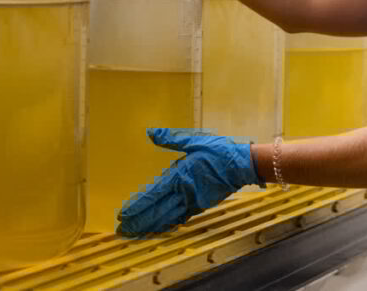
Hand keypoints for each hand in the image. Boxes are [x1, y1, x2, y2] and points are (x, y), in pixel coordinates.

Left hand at [116, 128, 264, 237]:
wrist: (243, 165)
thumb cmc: (219, 151)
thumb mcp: (194, 140)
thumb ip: (171, 139)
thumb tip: (150, 133)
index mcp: (179, 176)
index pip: (153, 195)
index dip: (138, 206)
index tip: (124, 214)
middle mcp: (184, 192)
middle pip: (157, 211)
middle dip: (139, 221)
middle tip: (123, 230)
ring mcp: (193, 202)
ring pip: (168, 218)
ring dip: (151, 226)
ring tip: (136, 233)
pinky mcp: (201, 206)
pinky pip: (180, 218)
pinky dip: (168, 225)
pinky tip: (159, 229)